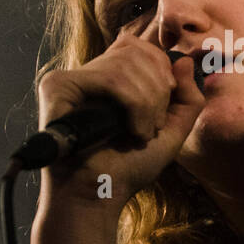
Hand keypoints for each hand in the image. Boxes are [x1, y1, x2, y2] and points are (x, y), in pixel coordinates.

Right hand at [35, 32, 205, 215]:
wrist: (99, 195)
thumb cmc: (128, 168)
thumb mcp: (171, 132)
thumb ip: (186, 98)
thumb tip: (184, 60)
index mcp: (109, 77)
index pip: (141, 48)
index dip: (162, 71)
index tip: (163, 109)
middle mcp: (88, 73)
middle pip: (138, 53)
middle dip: (158, 92)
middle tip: (151, 128)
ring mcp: (71, 78)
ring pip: (126, 65)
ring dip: (147, 104)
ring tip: (140, 134)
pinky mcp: (57, 86)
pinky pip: (110, 79)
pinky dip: (132, 105)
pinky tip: (128, 131)